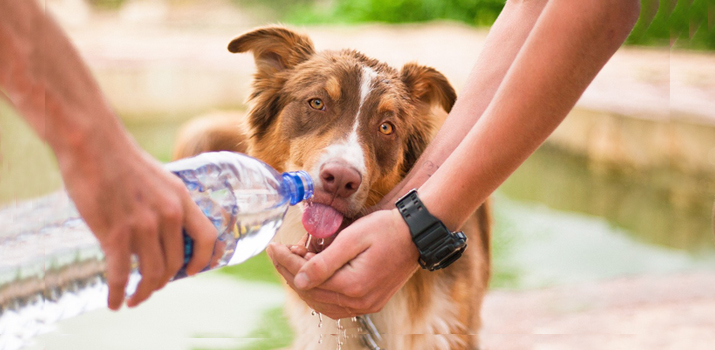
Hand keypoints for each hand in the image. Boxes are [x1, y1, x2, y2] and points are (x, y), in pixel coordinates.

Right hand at [59, 139, 215, 309]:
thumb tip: (166, 230)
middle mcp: (168, 214)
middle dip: (163, 282)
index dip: (204, 259)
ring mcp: (143, 225)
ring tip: (133, 299)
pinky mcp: (115, 234)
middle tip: (151, 288)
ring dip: (143, 292)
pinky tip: (114, 302)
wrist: (92, 144)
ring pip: (151, 273)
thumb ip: (166, 203)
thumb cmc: (121, 160)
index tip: (192, 272)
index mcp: (181, 199)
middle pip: (175, 263)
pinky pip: (121, 275)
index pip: (207, 237)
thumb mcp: (159, 179)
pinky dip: (118, 293)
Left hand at [267, 208, 418, 318]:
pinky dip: (320, 291)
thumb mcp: (353, 238)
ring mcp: (366, 305)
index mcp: (353, 286)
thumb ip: (324, 262)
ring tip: (295, 260)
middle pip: (312, 293)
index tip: (273, 247)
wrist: (417, 234)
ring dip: (304, 283)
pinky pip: (336, 304)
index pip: (307, 278)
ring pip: (321, 302)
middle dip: (291, 271)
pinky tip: (313, 275)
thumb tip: (298, 280)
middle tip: (280, 251)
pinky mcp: (370, 302)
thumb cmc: (386, 229)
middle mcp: (359, 302)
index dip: (286, 262)